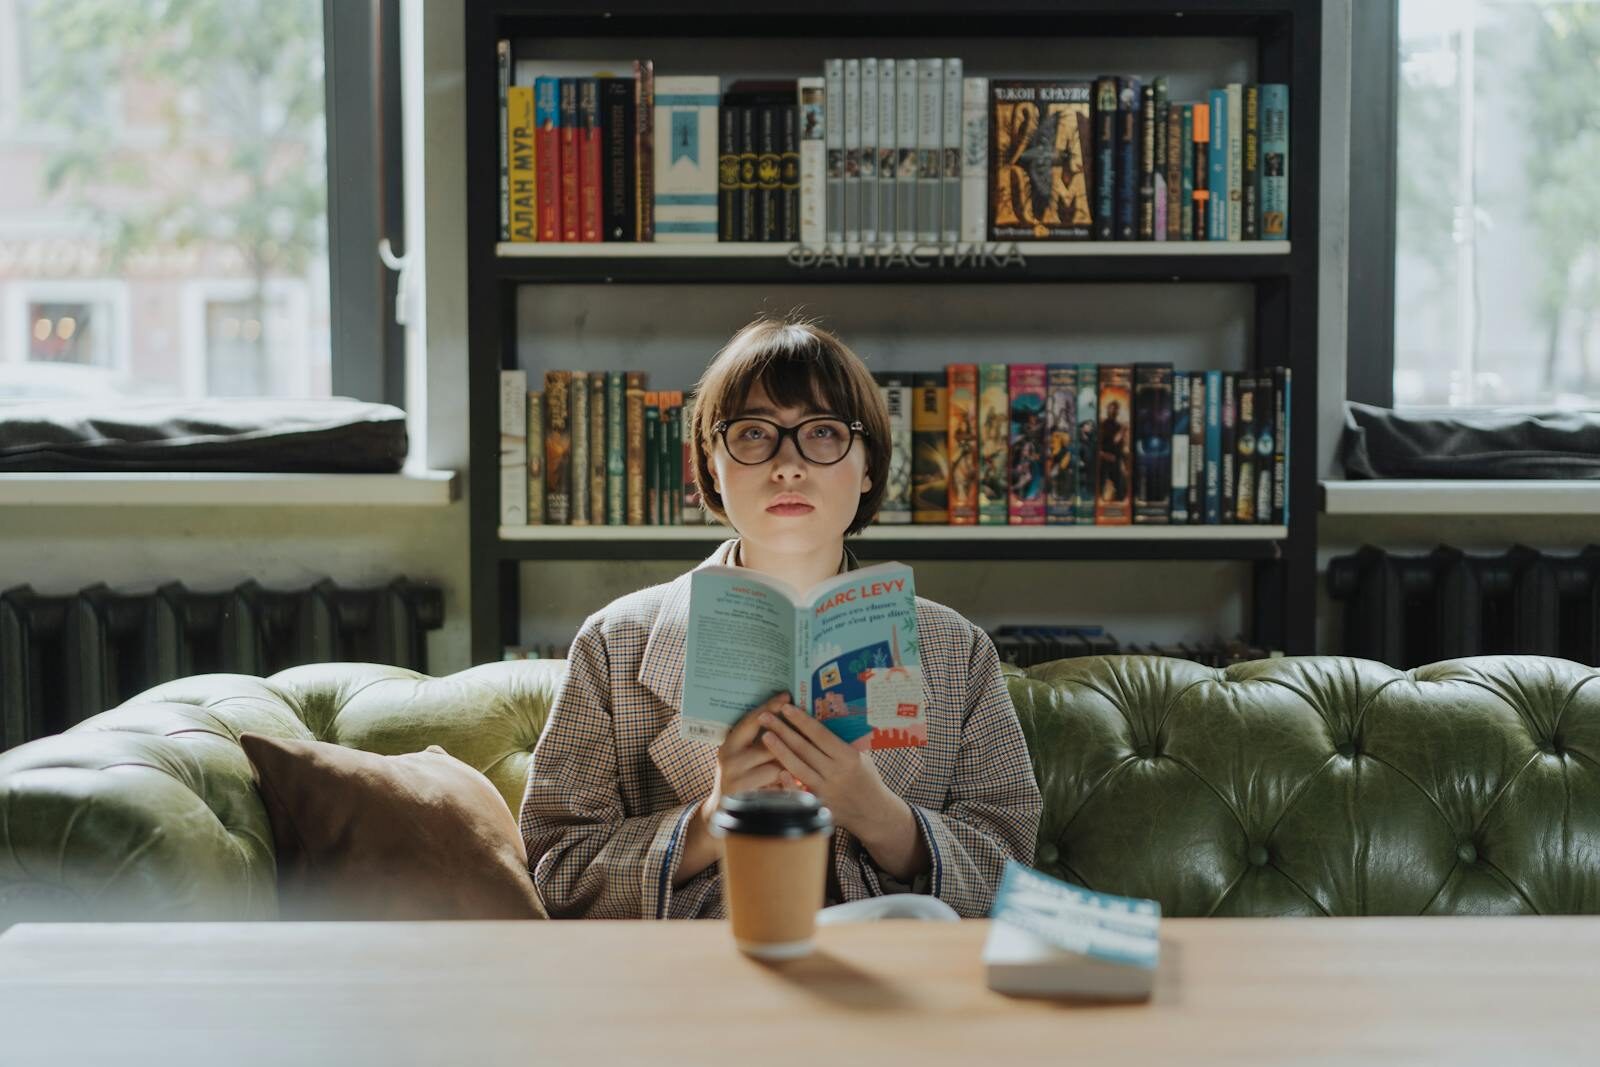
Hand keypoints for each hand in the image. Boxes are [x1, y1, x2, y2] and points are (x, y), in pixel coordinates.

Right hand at [676, 692, 803, 886]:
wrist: (720, 814)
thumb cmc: (741, 779)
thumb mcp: (742, 757)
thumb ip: (758, 741)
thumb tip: (785, 714)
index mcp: (729, 744)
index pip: (751, 719)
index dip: (769, 706)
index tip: (787, 695)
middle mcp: (729, 758)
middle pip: (769, 742)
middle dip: (789, 741)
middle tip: (808, 735)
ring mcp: (735, 779)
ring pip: (776, 765)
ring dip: (790, 766)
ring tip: (801, 767)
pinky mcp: (745, 798)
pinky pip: (776, 787)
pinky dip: (787, 786)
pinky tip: (795, 786)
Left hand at [754, 703, 902, 838]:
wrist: (874, 813)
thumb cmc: (867, 779)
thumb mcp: (863, 756)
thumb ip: (845, 741)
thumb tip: (825, 718)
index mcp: (848, 757)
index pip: (820, 734)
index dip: (802, 720)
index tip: (786, 708)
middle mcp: (836, 773)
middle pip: (804, 748)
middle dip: (783, 730)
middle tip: (765, 716)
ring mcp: (826, 790)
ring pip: (798, 767)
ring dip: (779, 750)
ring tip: (765, 736)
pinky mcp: (819, 806)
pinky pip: (799, 793)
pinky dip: (787, 783)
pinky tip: (776, 770)